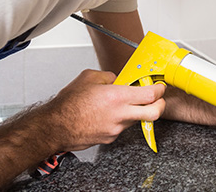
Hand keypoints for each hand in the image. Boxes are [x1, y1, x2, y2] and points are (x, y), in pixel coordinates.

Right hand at [43, 69, 165, 151]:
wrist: (55, 127)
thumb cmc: (68, 104)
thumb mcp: (89, 78)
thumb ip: (109, 77)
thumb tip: (117, 79)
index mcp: (117, 97)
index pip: (151, 94)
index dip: (159, 89)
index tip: (159, 85)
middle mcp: (120, 115)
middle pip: (155, 113)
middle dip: (160, 104)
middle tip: (158, 98)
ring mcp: (116, 129)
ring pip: (137, 119)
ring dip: (137, 111)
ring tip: (125, 103)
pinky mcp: (110, 138)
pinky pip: (122, 127)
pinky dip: (121, 119)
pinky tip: (109, 114)